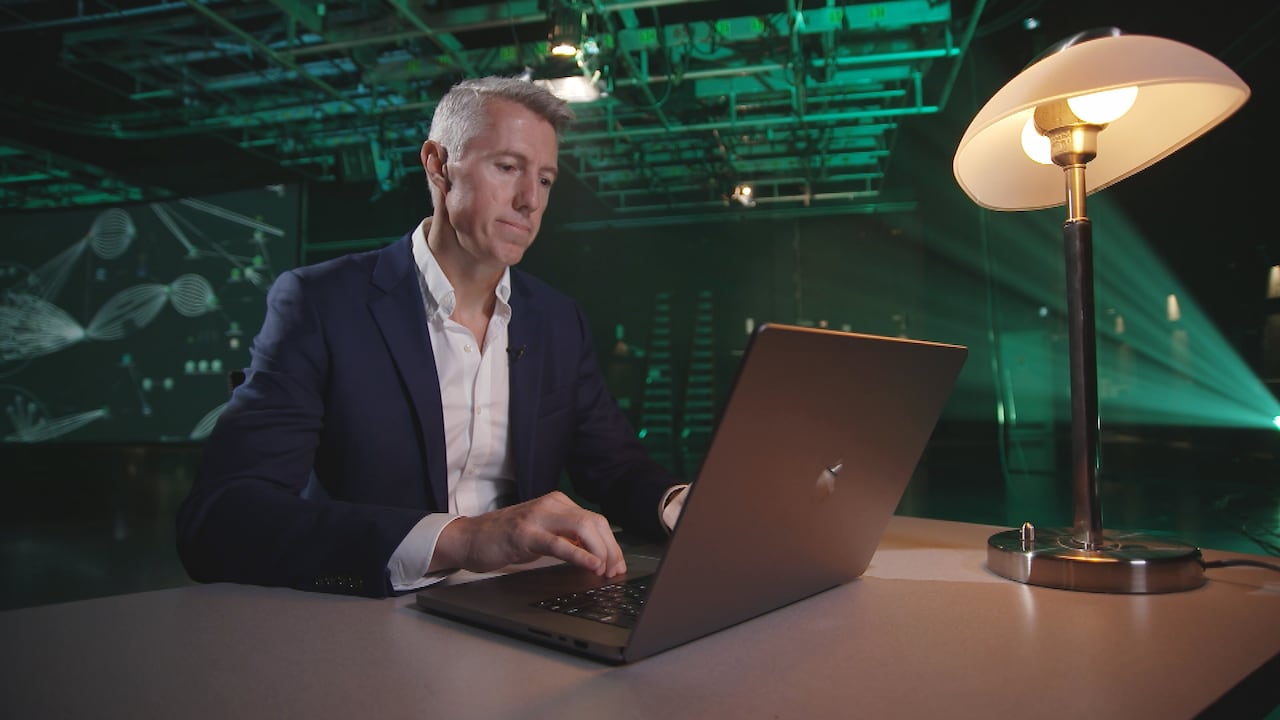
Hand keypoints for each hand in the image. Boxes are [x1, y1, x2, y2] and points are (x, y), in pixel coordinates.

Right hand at [430, 491, 625, 576]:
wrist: (470, 538)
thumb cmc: (506, 539)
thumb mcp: (543, 536)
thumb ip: (568, 540)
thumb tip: (597, 556)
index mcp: (558, 503)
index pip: (596, 521)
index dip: (612, 544)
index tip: (618, 565)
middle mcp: (551, 505)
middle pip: (595, 523)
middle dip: (611, 549)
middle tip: (615, 571)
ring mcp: (538, 517)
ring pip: (583, 528)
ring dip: (600, 552)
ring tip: (605, 570)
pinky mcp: (525, 533)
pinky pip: (560, 543)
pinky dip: (580, 555)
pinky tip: (591, 565)